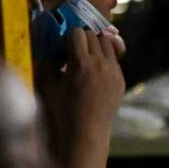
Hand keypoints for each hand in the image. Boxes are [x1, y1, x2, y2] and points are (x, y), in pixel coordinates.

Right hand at [36, 28, 125, 153]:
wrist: (86, 134)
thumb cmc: (63, 112)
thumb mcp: (49, 87)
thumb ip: (48, 65)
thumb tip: (50, 50)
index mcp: (80, 64)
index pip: (77, 32)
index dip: (68, 37)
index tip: (63, 47)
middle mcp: (100, 64)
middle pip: (92, 35)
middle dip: (81, 39)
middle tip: (73, 52)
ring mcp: (113, 71)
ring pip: (106, 43)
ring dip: (95, 46)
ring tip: (86, 59)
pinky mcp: (120, 80)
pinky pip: (114, 59)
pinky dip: (104, 59)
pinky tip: (95, 73)